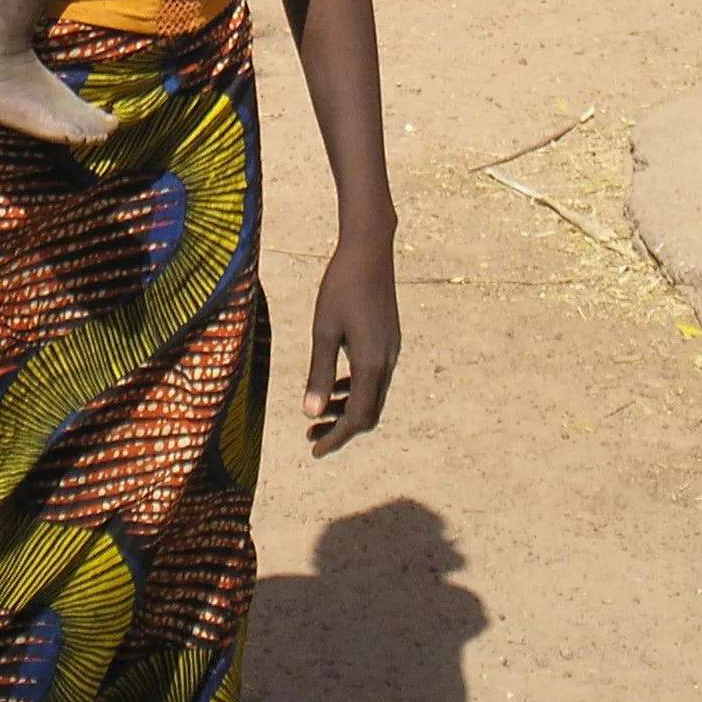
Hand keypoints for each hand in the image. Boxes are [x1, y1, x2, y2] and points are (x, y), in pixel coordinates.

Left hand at [304, 230, 400, 456]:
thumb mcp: (324, 330)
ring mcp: (391, 351)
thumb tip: (310, 414)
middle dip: (341, 429)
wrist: (369, 250)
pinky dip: (355, 390)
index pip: (358, 418)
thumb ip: (319, 373)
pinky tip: (334, 385)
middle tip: (311, 437)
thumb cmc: (341, 286)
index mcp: (371, 363)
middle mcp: (387, 361)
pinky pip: (374, 378)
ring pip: (373, 396)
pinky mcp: (388, 340)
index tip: (315, 452)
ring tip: (318, 415)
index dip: (337, 439)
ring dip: (347, 410)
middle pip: (369, 413)